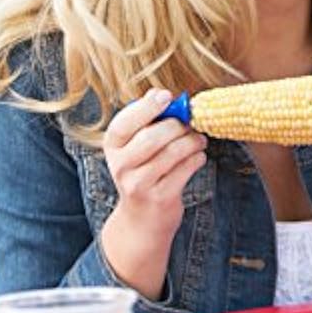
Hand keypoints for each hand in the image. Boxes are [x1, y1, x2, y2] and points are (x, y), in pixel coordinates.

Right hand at [100, 89, 206, 296]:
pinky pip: (185, 169)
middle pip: (152, 137)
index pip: (125, 122)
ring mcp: (139, 184)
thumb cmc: (143, 172)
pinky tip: (198, 157)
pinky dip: (197, 159)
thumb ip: (147, 120)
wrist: (142, 219)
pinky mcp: (160, 198)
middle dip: (177, 125)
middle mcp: (121, 165)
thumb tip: (159, 93)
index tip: (167, 96)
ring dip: (192, 141)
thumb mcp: (136, 147)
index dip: (147, 107)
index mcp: (113, 145)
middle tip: (191, 122)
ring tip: (199, 139)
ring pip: (172, 152)